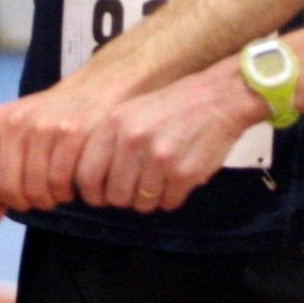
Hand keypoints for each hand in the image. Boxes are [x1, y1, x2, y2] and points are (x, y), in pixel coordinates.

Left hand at [0, 79, 107, 216]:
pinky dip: (68, 195)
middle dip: (22, 203)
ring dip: (48, 201)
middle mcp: (16, 121)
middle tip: (36, 199)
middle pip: (8, 187)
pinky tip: (73, 187)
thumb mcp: (15, 133)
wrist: (91, 90)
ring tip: (57, 191)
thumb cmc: (47, 117)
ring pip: (37, 191)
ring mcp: (45, 126)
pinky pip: (63, 185)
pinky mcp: (74, 133)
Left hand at [74, 61, 265, 211]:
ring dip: (150, 198)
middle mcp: (132, 140)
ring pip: (142, 204)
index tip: (100, 196)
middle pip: (115, 196)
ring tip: (160, 178)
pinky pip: (168, 204)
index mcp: (113, 123)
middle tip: (136, 188)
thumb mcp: (128, 112)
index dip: (92, 194)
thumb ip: (106, 144)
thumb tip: (90, 185)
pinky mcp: (184, 173)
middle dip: (125, 198)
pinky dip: (172, 197)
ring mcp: (159, 158)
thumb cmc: (171, 107)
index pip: (86, 176)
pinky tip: (177, 177)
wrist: (217, 98)